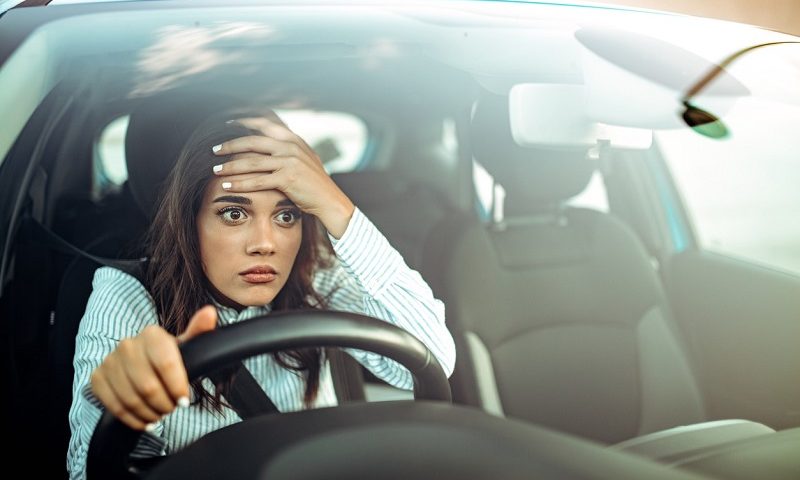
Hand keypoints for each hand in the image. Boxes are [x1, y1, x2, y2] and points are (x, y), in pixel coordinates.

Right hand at [90, 306, 217, 429]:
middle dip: (164, 404)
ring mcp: (109, 361)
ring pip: (131, 399)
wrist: (139, 363)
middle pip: (148, 387)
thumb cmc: (167, 356)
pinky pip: (114, 406)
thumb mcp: (186, 345)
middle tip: (172, 408)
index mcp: (151, 335)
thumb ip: (199, 331)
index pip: (166, 364)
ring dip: (150, 413)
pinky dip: (132, 419)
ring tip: (160, 414)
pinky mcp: (97, 378)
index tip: (184, 400)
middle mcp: (127, 345)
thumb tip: (210, 312)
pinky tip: (144, 420)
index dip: (177, 386)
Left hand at [211, 117, 354, 237]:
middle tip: (214, 150)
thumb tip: (271, 141)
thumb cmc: (315, 183)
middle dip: (230, 145)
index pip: (264, 125)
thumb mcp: (305, 158)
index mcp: (293, 139)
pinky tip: (228, 185)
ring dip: (231, 166)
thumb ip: (289, 148)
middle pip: (252, 142)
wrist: (330, 200)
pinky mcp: (287, 179)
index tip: (228, 125)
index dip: (243, 123)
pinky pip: (257, 181)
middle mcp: (290, 147)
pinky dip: (240, 183)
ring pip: (251, 162)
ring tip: (216, 170)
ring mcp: (289, 162)